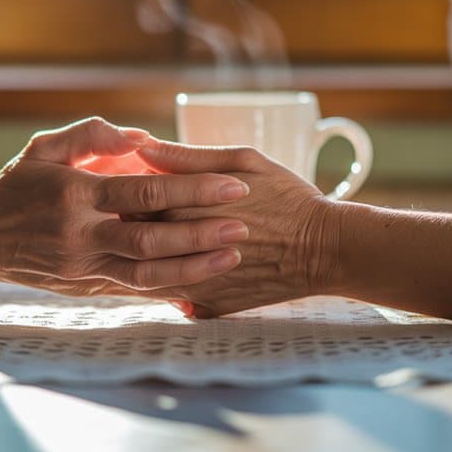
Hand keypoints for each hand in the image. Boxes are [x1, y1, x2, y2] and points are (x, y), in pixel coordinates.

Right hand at [0, 118, 252, 294]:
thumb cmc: (15, 185)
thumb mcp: (43, 146)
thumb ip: (91, 134)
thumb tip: (141, 136)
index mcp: (76, 194)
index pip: (145, 193)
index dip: (193, 190)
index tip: (233, 185)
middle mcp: (81, 235)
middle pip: (152, 239)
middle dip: (202, 234)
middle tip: (245, 227)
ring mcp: (82, 266)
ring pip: (146, 275)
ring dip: (193, 268)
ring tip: (232, 259)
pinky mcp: (83, 286)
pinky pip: (133, 290)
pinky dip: (168, 288)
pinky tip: (201, 285)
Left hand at [133, 141, 340, 317]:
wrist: (324, 249)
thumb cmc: (287, 197)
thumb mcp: (244, 161)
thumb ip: (189, 157)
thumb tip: (144, 147)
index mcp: (181, 206)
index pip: (128, 198)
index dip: (127, 191)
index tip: (133, 185)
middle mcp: (180, 247)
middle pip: (130, 236)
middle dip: (129, 224)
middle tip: (135, 212)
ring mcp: (192, 282)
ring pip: (143, 271)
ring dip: (142, 256)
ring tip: (157, 239)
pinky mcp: (207, 305)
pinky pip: (169, 297)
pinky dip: (162, 282)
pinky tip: (173, 268)